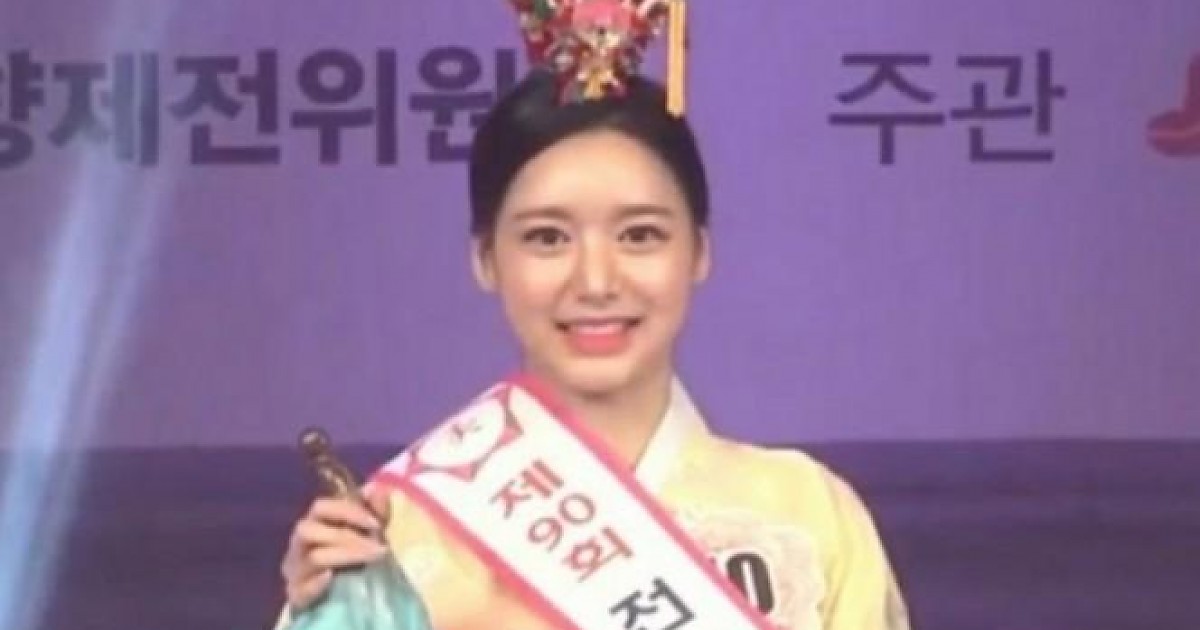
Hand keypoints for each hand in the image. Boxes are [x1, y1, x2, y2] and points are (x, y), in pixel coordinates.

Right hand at [281, 488, 391, 609]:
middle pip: (309, 530)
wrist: (341, 595)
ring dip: (345, 556)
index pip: (321, 507)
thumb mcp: (370, 532)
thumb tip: (377, 489)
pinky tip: (332, 578)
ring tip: (371, 560)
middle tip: (380, 548)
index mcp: (314, 523)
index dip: (348, 511)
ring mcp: (295, 570)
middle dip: (348, 537)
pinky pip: (301, 588)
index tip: (376, 524)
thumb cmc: (354, 555)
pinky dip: (316, 583)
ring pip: (312, 557)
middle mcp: (299, 544)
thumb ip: (376, 511)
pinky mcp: (296, 595)